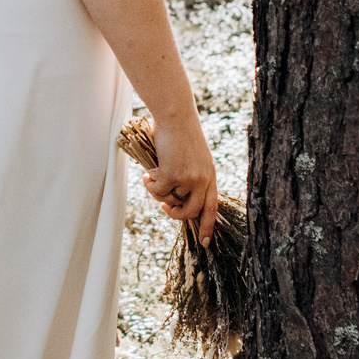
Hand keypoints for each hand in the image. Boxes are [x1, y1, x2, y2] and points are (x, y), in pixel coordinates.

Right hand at [140, 114, 221, 246]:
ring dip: (158, 193)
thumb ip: (188, 176)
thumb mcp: (192, 157)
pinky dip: (149, 184)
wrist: (175, 115)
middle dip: (175, 214)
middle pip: (191, 211)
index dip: (209, 226)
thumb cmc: (179, 132)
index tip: (206, 243)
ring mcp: (189, 179)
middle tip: (164, 206)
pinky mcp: (173, 175)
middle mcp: (203, 179)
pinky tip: (146, 173)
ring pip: (170, 200)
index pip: (212, 207)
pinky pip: (158, 191)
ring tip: (151, 178)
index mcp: (210, 175)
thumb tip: (172, 198)